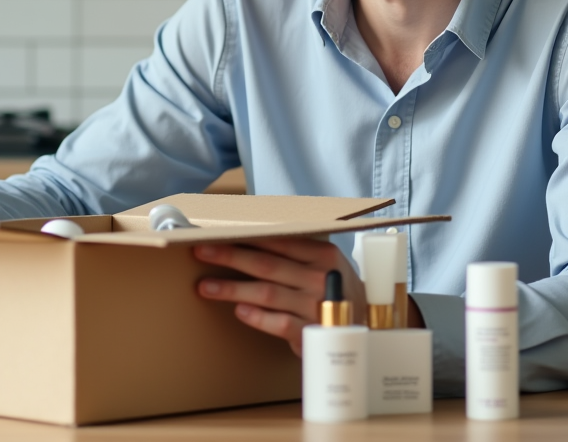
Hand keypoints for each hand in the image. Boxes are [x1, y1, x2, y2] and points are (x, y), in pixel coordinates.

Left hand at [193, 237, 367, 356]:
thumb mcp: (326, 264)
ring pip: (267, 293)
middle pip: (267, 264)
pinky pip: (280, 323)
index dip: (246, 238)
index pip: (278, 242)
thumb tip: (252, 236)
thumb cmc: (335, 290)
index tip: (218, 235)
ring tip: (205, 287)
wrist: (366, 328)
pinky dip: (258, 317)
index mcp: (323, 255)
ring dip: (233, 289)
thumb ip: (297, 251)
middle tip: (201, 252)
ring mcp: (315, 306)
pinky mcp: (311, 333)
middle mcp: (320, 278)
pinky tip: (239, 311)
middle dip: (230, 257)